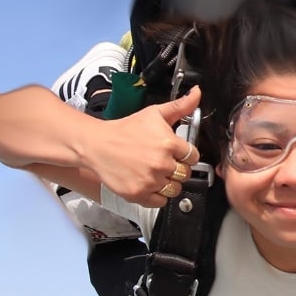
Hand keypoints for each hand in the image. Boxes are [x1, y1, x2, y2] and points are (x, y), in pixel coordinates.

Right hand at [88, 88, 202, 206]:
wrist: (97, 145)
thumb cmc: (125, 129)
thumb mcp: (154, 113)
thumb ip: (180, 106)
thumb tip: (197, 93)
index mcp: (168, 144)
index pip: (193, 156)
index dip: (186, 155)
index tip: (176, 153)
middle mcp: (161, 164)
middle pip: (185, 174)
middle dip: (177, 168)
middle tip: (163, 162)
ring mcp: (150, 181)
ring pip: (175, 189)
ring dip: (169, 183)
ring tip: (156, 172)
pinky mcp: (139, 194)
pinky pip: (161, 201)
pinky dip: (157, 195)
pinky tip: (149, 183)